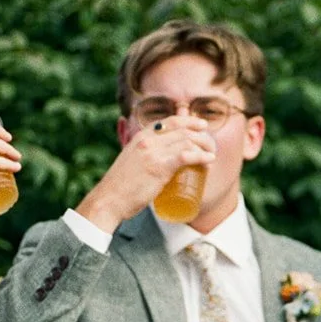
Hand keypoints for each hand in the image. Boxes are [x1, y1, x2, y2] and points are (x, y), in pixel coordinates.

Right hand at [75, 115, 215, 231]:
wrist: (108, 200)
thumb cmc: (120, 186)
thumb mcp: (131, 160)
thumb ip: (142, 155)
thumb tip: (157, 160)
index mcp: (141, 136)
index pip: (170, 121)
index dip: (189, 121)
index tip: (202, 126)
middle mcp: (147, 140)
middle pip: (182, 130)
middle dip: (201, 135)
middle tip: (211, 145)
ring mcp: (153, 152)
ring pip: (187, 141)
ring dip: (205, 146)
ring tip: (212, 155)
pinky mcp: (159, 167)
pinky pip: (186, 155)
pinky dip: (201, 156)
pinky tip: (209, 160)